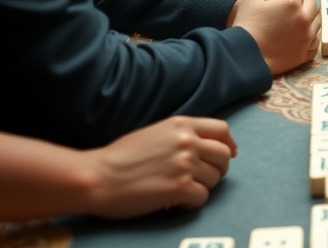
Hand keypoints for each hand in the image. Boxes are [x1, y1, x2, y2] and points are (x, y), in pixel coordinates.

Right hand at [85, 116, 236, 217]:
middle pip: (224, 155)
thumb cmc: (119, 157)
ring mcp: (185, 164)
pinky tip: (177, 202)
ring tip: (182, 190)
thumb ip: (180, 135)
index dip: (228, 143)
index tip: (229, 153)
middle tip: (205, 177)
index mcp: (181, 124)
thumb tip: (202, 145)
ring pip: (215, 178)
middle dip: (219, 168)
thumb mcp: (155, 132)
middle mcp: (187, 141)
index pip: (221, 129)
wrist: (97, 176)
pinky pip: (202, 197)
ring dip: (202, 186)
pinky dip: (193, 203)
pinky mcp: (180, 188)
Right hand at [231, 0, 319, 74]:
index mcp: (292, 3)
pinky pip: (315, 42)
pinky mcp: (304, 54)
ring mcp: (306, 37)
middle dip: (301, 2)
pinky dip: (309, 38)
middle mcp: (304, 19)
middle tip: (286, 9)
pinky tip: (297, 38)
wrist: (244, 57)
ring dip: (307, 19)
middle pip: (311, 3)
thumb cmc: (246, 26)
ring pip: (316, 22)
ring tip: (292, 23)